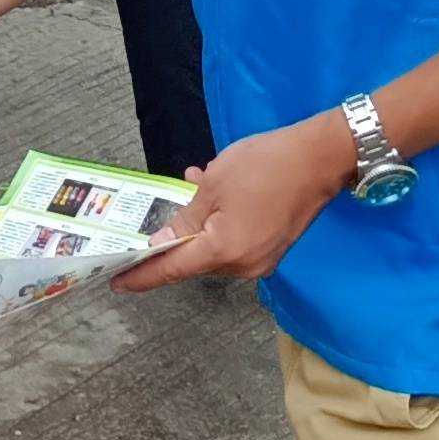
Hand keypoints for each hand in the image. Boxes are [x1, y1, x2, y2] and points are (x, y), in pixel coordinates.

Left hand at [114, 114, 354, 290]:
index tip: (117, 282)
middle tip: (146, 227)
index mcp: (225, 251)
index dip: (142, 276)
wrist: (321, 157)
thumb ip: (185, 218)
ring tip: (188, 190)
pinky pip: (233, 242)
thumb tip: (162, 242)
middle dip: (172, 243)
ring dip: (197, 227)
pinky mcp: (272, 248)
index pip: (173, 270)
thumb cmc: (265, 165)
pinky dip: (218, 225)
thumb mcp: (214, 185)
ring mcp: (261, 259)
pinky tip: (212, 194)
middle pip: (195, 262)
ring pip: (214, 250)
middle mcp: (244, 266)